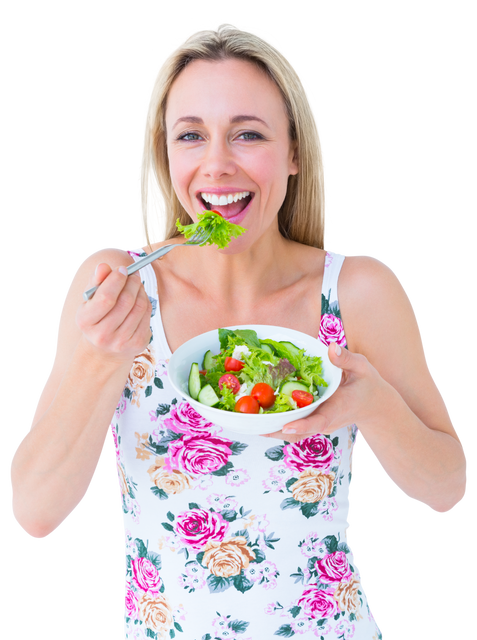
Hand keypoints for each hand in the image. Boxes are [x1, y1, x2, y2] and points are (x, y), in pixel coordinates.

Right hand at [76, 263, 151, 363]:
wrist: (105, 349)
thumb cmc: (97, 317)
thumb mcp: (90, 300)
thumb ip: (96, 281)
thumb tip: (104, 266)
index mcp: (85, 321)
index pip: (105, 298)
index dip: (116, 280)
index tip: (122, 269)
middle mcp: (102, 335)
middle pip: (125, 301)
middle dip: (132, 283)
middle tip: (133, 274)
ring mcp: (121, 342)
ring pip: (139, 307)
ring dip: (141, 291)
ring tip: (136, 286)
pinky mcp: (138, 344)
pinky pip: (147, 315)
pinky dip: (146, 302)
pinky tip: (139, 300)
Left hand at [263, 342, 388, 442]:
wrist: (374, 406)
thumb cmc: (368, 385)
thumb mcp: (362, 367)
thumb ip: (346, 359)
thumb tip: (331, 347)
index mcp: (337, 409)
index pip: (318, 421)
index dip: (302, 425)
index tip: (286, 426)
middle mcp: (324, 422)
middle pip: (297, 431)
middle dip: (274, 429)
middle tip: (251, 423)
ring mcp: (317, 425)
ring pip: (291, 432)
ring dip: (270, 428)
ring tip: (246, 421)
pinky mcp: (312, 423)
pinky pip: (292, 426)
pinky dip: (275, 422)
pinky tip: (256, 414)